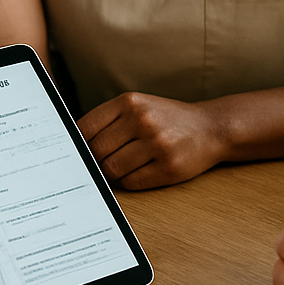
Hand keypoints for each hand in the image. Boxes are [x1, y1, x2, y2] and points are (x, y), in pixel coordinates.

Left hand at [77, 92, 225, 188]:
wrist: (210, 128)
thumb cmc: (167, 118)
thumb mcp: (138, 107)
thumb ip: (109, 120)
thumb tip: (74, 144)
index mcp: (130, 101)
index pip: (86, 127)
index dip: (76, 144)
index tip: (74, 152)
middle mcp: (142, 120)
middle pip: (96, 151)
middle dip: (94, 161)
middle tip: (100, 163)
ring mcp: (156, 144)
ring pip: (111, 169)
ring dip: (112, 173)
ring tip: (122, 166)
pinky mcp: (168, 167)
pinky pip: (131, 183)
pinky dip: (129, 181)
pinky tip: (139, 171)